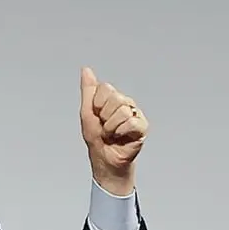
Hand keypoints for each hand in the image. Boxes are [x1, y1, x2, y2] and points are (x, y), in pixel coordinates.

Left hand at [79, 67, 147, 193]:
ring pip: (123, 111)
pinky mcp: (142, 126)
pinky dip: (121, 132)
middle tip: (105, 127)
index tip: (96, 116)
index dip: (97, 105)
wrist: (104, 160)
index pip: (105, 88)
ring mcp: (135, 114)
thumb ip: (88, 90)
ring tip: (112, 134)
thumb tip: (86, 70)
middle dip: (104, 117)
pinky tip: (121, 137)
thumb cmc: (96, 138)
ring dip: (111, 127)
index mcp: (112, 97)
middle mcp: (125, 103)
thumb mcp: (87, 113)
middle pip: (115, 98)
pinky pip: (132, 122)